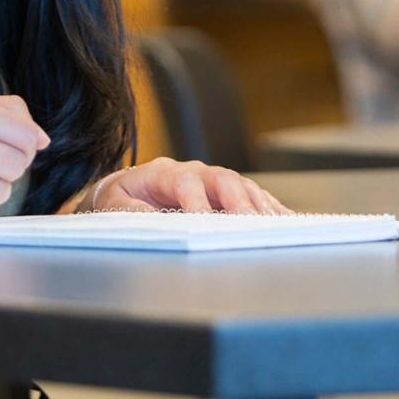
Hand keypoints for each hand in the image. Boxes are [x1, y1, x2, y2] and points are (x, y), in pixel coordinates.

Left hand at [85, 157, 290, 214]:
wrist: (126, 193)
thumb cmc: (121, 201)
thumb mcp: (113, 205)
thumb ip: (128, 211)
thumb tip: (148, 217)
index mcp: (165, 173)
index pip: (186, 183)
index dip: (197, 202)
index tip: (205, 221)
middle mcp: (194, 172)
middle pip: (223, 180)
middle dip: (237, 202)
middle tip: (249, 224)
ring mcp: (213, 181)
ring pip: (243, 187)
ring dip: (259, 206)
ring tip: (275, 225)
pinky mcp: (226, 194)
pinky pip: (253, 198)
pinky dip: (269, 209)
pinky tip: (285, 221)